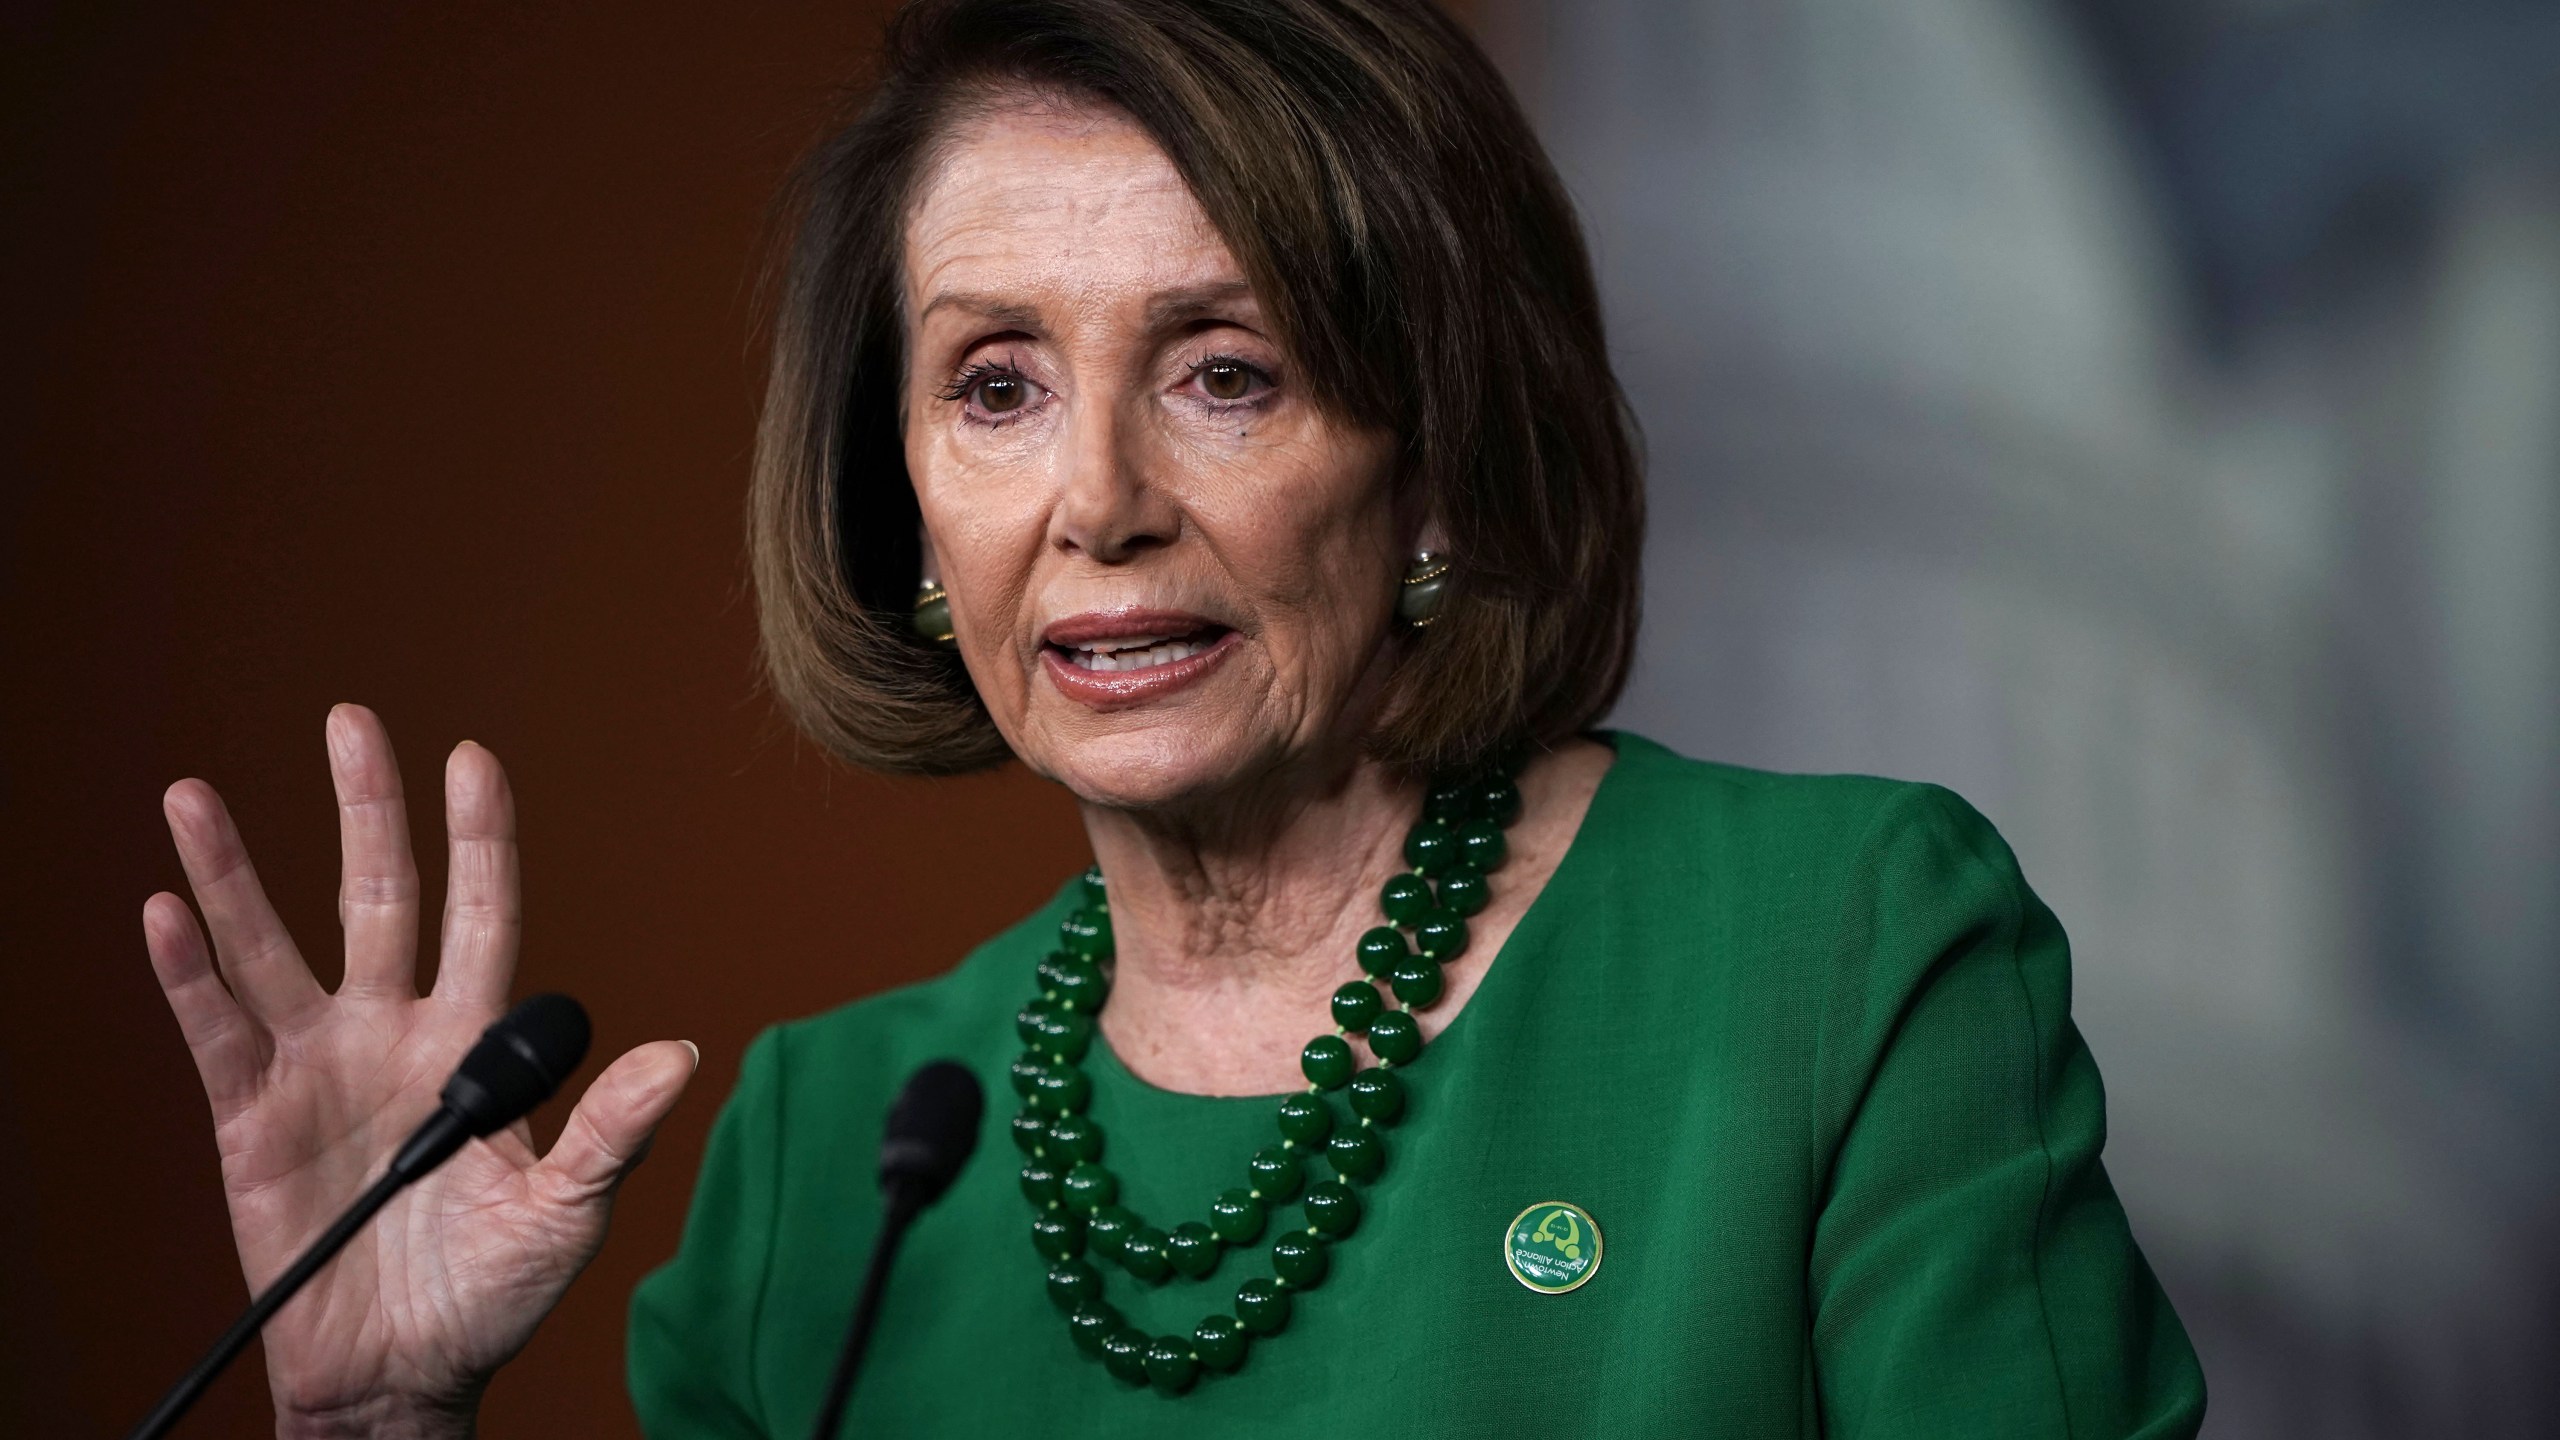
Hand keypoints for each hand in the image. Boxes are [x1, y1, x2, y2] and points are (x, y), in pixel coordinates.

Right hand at [143, 704, 696, 1437]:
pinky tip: (163, 910)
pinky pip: (214, 1031)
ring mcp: (317, 1069)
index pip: (481, 917)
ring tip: (194, 793)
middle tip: (350, 719)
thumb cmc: (492, 1294)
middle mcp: (391, 1035)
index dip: (478, 841)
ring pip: (271, 947)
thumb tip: (682, 1055)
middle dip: (364, 810)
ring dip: (233, 872)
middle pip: (377, 899)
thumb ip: (612, 1133)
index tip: (472, 759)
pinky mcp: (250, 1119)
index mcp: (472, 1045)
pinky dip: (186, 973)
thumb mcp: (566, 1214)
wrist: (402, 1375)